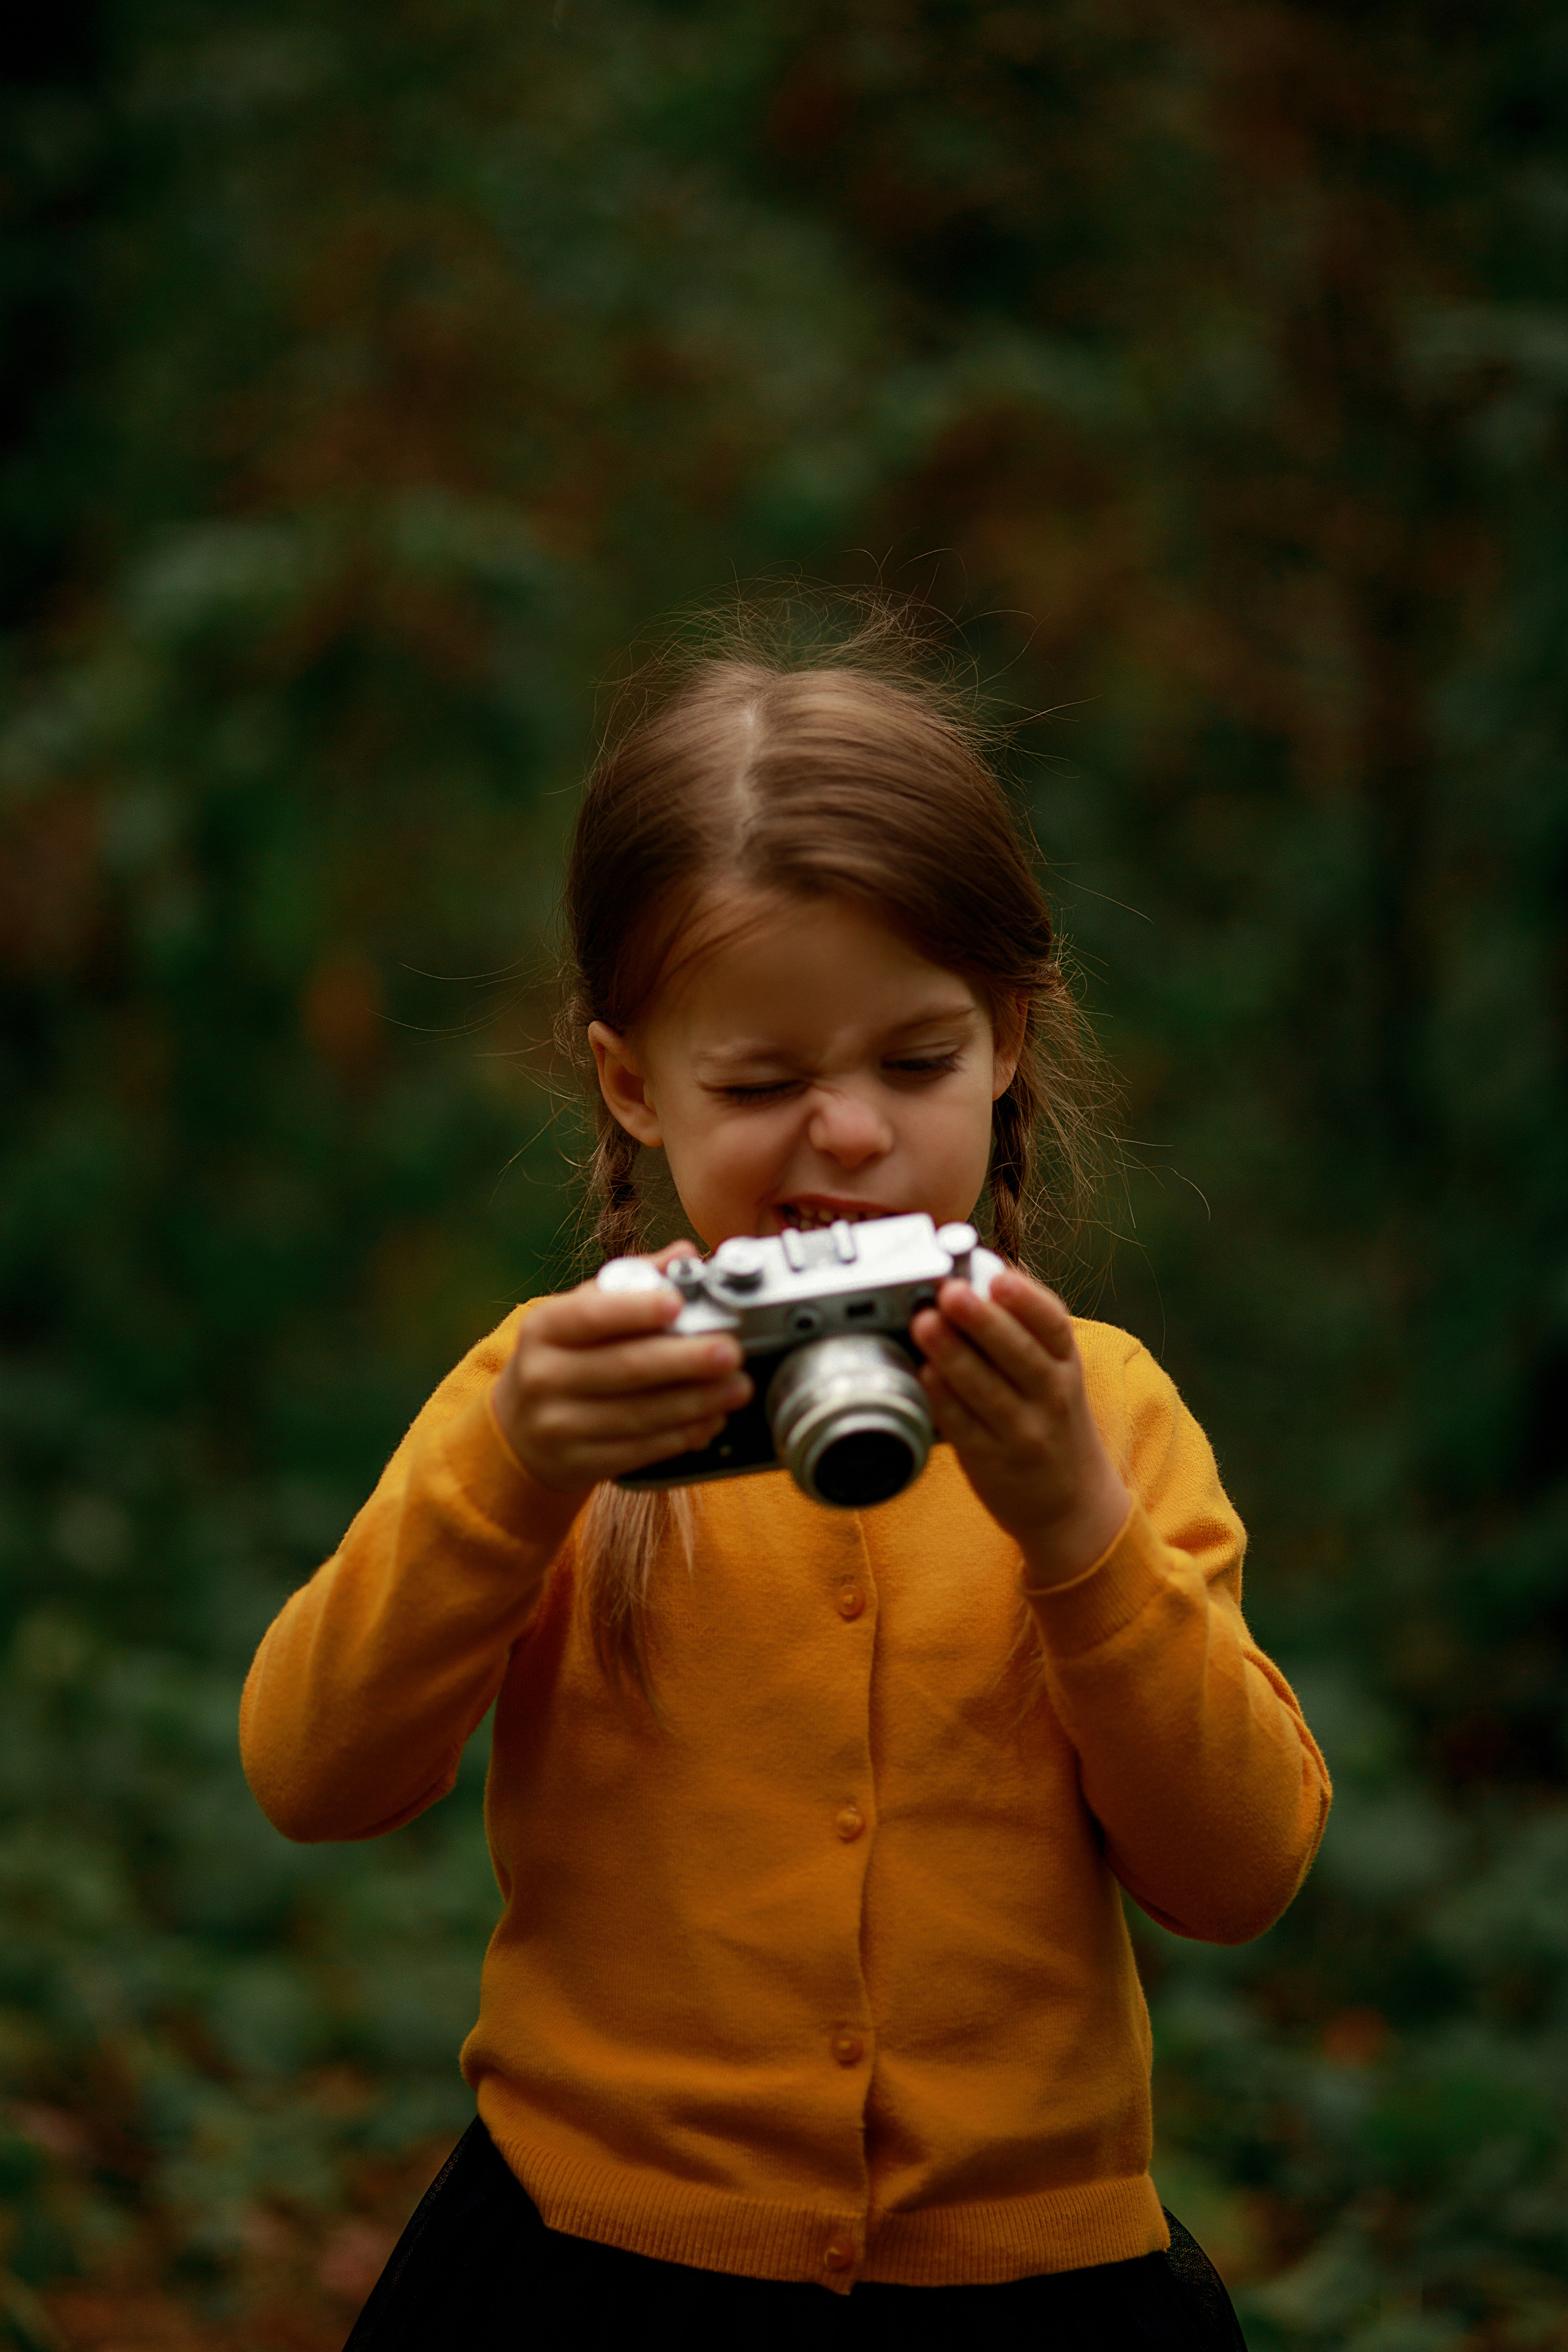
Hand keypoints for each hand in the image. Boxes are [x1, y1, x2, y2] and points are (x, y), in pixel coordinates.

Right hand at [492, 1241, 752, 1496]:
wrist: (519, 1430)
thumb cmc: (563, 1358)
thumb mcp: (580, 1314)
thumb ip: (631, 1281)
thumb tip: (682, 1253)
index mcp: (544, 1328)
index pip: (590, 1315)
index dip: (635, 1310)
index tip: (677, 1303)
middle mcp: (544, 1376)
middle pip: (623, 1367)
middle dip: (684, 1360)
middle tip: (731, 1352)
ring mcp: (558, 1425)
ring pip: (637, 1414)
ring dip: (695, 1402)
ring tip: (736, 1387)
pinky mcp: (578, 1463)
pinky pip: (637, 1450)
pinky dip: (680, 1436)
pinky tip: (710, 1420)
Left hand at [910, 1269, 1131, 1587]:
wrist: (1072, 1504)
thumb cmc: (1054, 1423)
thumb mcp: (1056, 1372)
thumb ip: (1024, 1330)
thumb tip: (981, 1272)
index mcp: (1065, 1364)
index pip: (1054, 1326)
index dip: (1027, 1300)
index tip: (1000, 1277)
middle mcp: (1050, 1397)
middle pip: (1019, 1354)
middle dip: (983, 1321)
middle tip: (950, 1292)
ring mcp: (1022, 1433)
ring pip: (987, 1390)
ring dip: (953, 1355)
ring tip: (925, 1325)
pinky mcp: (991, 1462)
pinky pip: (964, 1428)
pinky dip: (944, 1400)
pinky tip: (924, 1376)